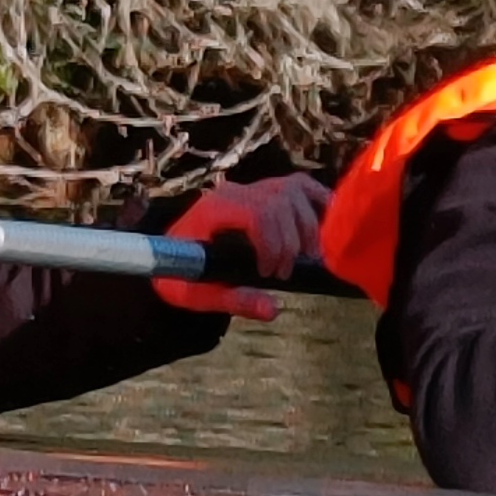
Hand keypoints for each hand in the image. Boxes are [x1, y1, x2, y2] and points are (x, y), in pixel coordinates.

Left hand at [157, 171, 328, 318]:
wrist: (170, 257)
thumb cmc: (180, 275)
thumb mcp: (199, 295)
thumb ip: (235, 300)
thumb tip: (273, 310)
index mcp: (212, 210)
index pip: (256, 212)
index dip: (273, 243)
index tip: (271, 274)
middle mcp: (233, 191)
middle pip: (279, 200)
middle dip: (290, 240)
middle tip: (284, 273)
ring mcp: (249, 188)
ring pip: (292, 190)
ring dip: (307, 224)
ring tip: (306, 256)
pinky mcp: (262, 191)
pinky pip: (296, 185)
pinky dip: (316, 199)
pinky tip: (326, 223)